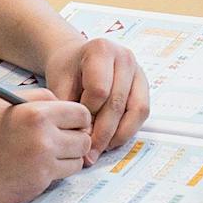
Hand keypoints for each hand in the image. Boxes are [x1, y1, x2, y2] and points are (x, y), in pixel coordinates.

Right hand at [0, 94, 91, 202]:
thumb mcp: (2, 101)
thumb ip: (37, 99)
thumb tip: (62, 103)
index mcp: (36, 114)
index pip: (81, 114)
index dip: (76, 117)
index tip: (68, 122)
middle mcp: (44, 141)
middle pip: (84, 139)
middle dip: (75, 138)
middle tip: (59, 139)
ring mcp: (41, 167)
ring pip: (77, 161)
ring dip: (66, 158)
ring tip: (42, 153)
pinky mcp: (35, 187)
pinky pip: (59, 178)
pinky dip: (51, 174)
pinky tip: (30, 167)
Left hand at [41, 34, 148, 159]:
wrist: (76, 58)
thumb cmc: (67, 70)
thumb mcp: (58, 83)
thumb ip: (68, 108)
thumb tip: (83, 138)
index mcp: (101, 49)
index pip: (99, 90)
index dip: (86, 114)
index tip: (75, 129)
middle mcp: (124, 56)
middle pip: (117, 103)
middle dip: (102, 133)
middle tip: (88, 153)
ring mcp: (137, 70)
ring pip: (136, 110)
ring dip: (118, 135)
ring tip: (100, 149)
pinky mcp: (144, 84)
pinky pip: (142, 112)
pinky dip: (128, 130)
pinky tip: (111, 141)